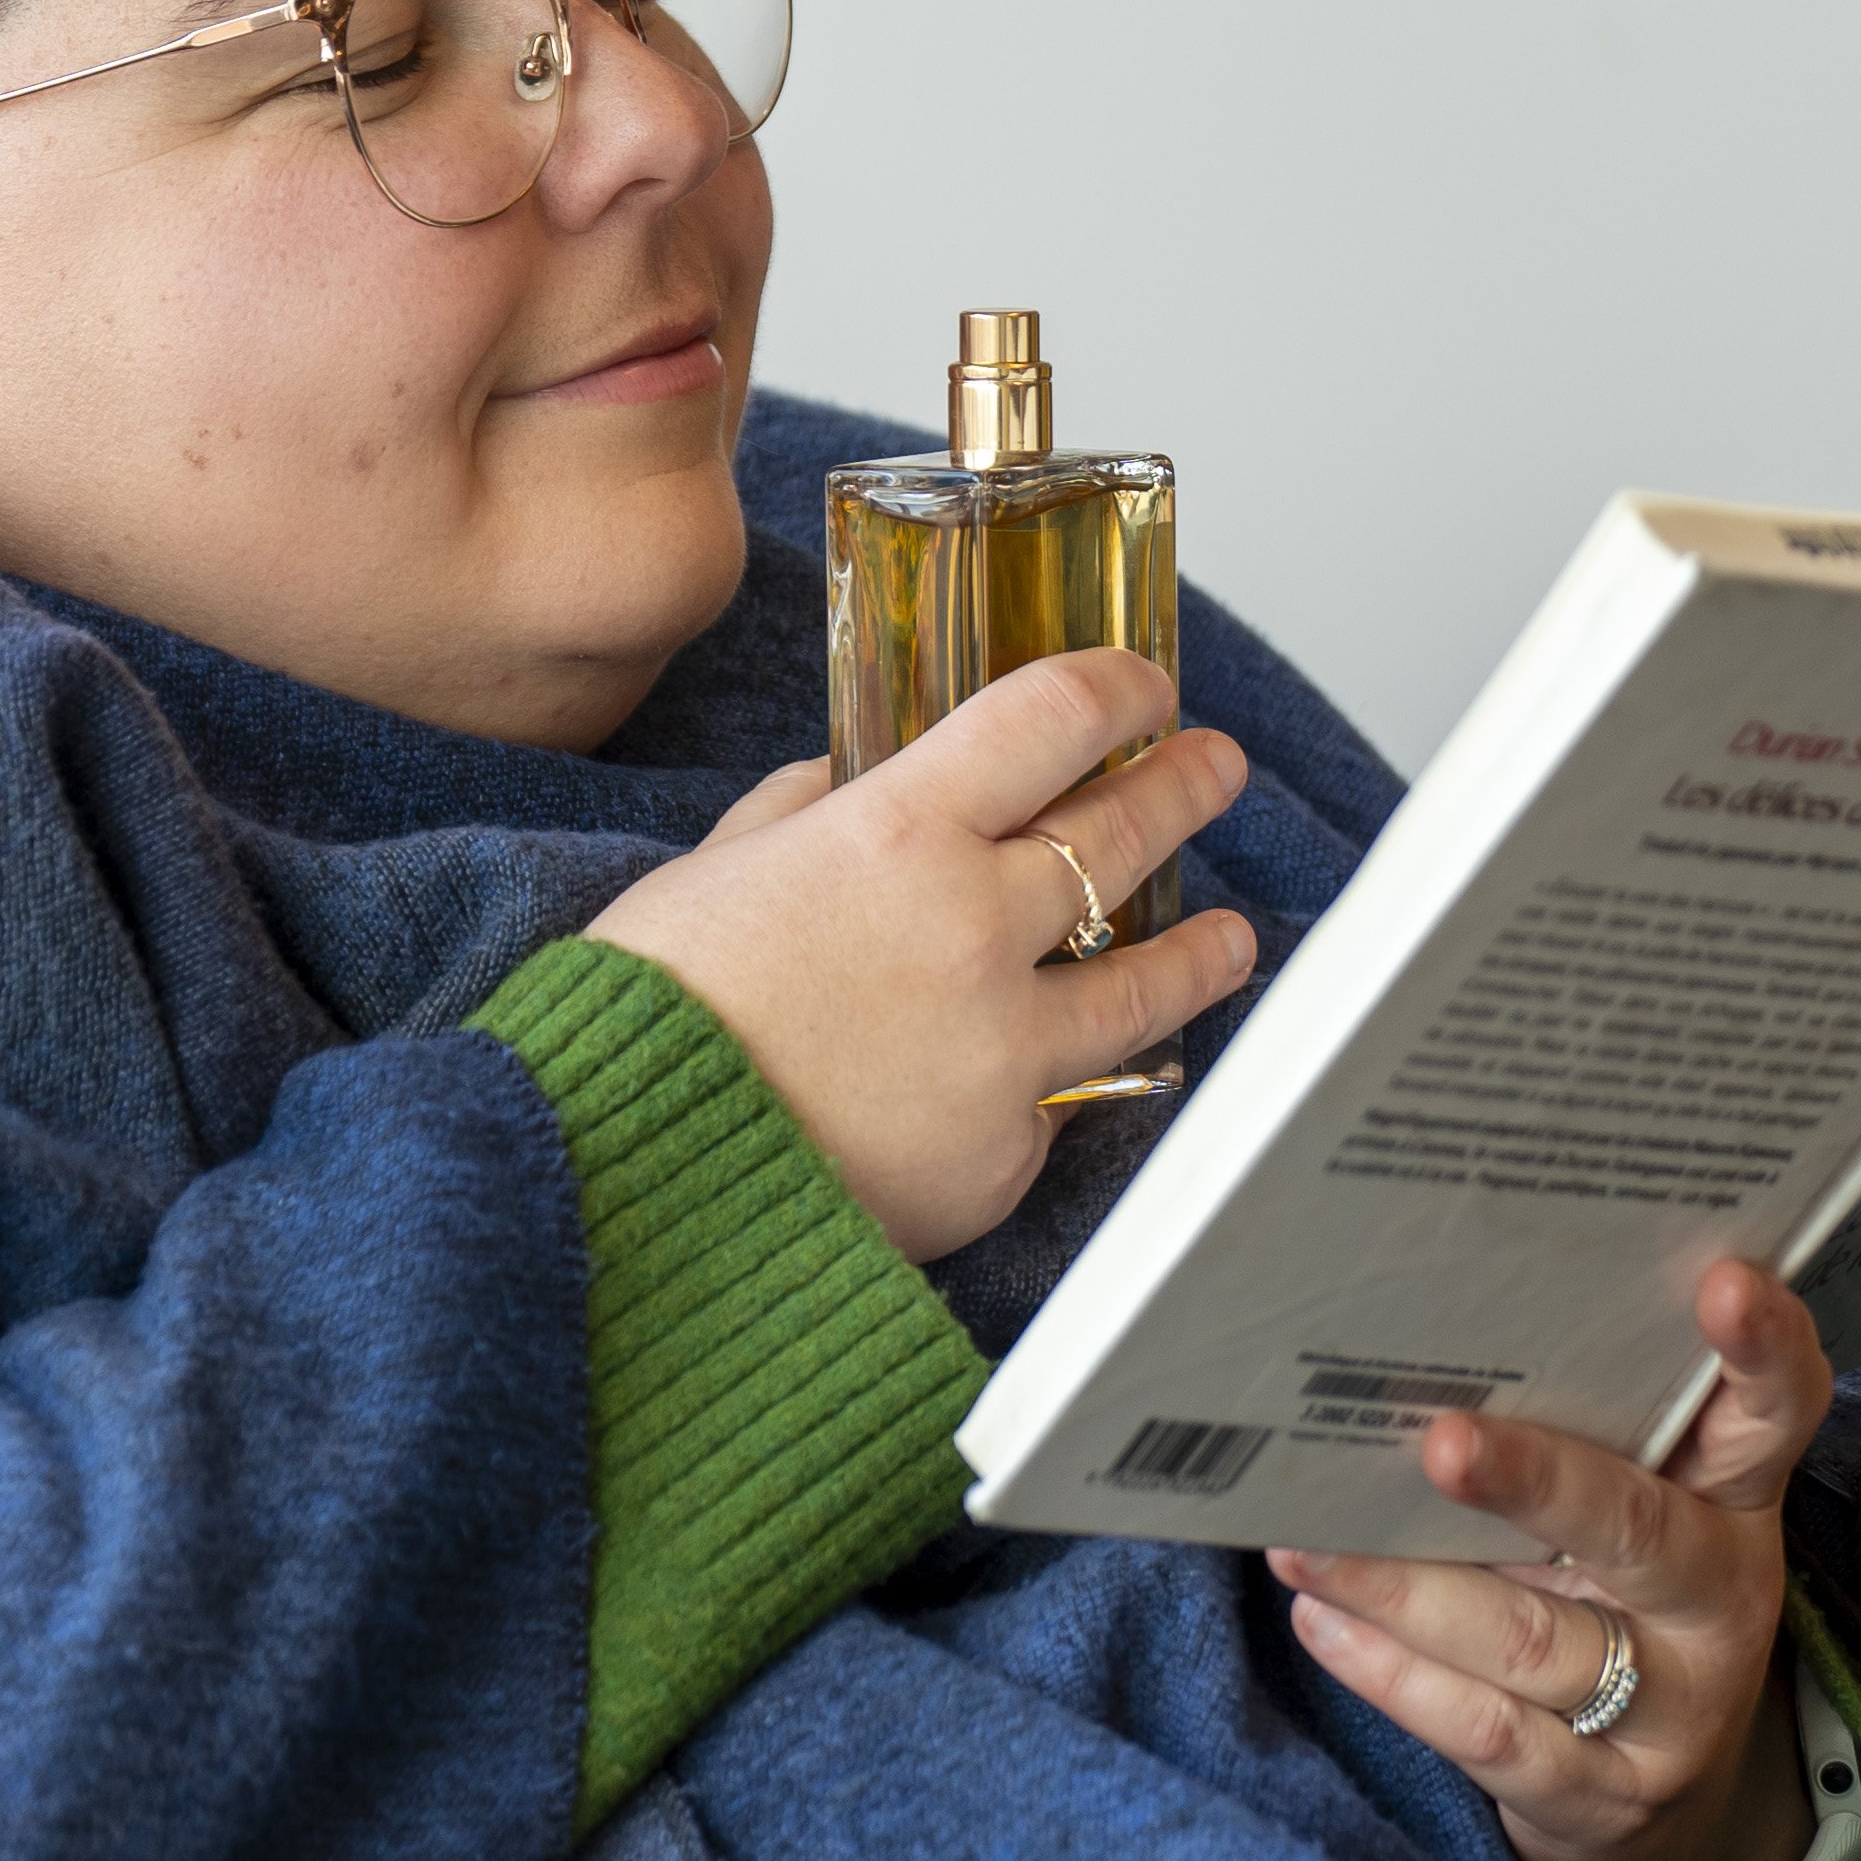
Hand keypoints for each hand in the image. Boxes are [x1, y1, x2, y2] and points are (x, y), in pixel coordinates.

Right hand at [583, 650, 1255, 1262]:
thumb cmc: (653, 1013)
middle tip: (1213, 768)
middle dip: (1186, 786)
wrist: (631, 1175)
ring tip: (1230, 938)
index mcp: (899, 832)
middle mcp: (974, 927)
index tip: (1145, 685)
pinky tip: (1067, 1070)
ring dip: (1201, 951)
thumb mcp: (721, 867)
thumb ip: (808, 812)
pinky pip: (1056, 1102)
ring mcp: (1004, 1048)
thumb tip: (859, 781)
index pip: (1055, 718)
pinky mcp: (1003, 1152)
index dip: (1118, 687)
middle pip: (1126, 831)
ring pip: (1146, 981)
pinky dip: (1057, 1082)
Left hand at [1267, 1258, 1836, 1860]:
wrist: (1663, 1819)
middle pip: (1638, 1528)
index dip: (1761, 1349)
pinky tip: (1325, 1624)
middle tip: (1440, 1441)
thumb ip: (1580, 1449)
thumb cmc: (1619, 1618)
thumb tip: (1416, 1360)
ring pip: (1532, 1640)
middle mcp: (1721, 1599)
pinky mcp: (1605, 1800)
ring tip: (1305, 1540)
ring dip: (1403, 1588)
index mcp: (1736, 1503)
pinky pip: (1491, 1736)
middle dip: (1535, 1480)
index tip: (1720, 1281)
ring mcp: (1673, 1709)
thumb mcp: (1636, 1528)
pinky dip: (1396, 1678)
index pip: (1776, 1412)